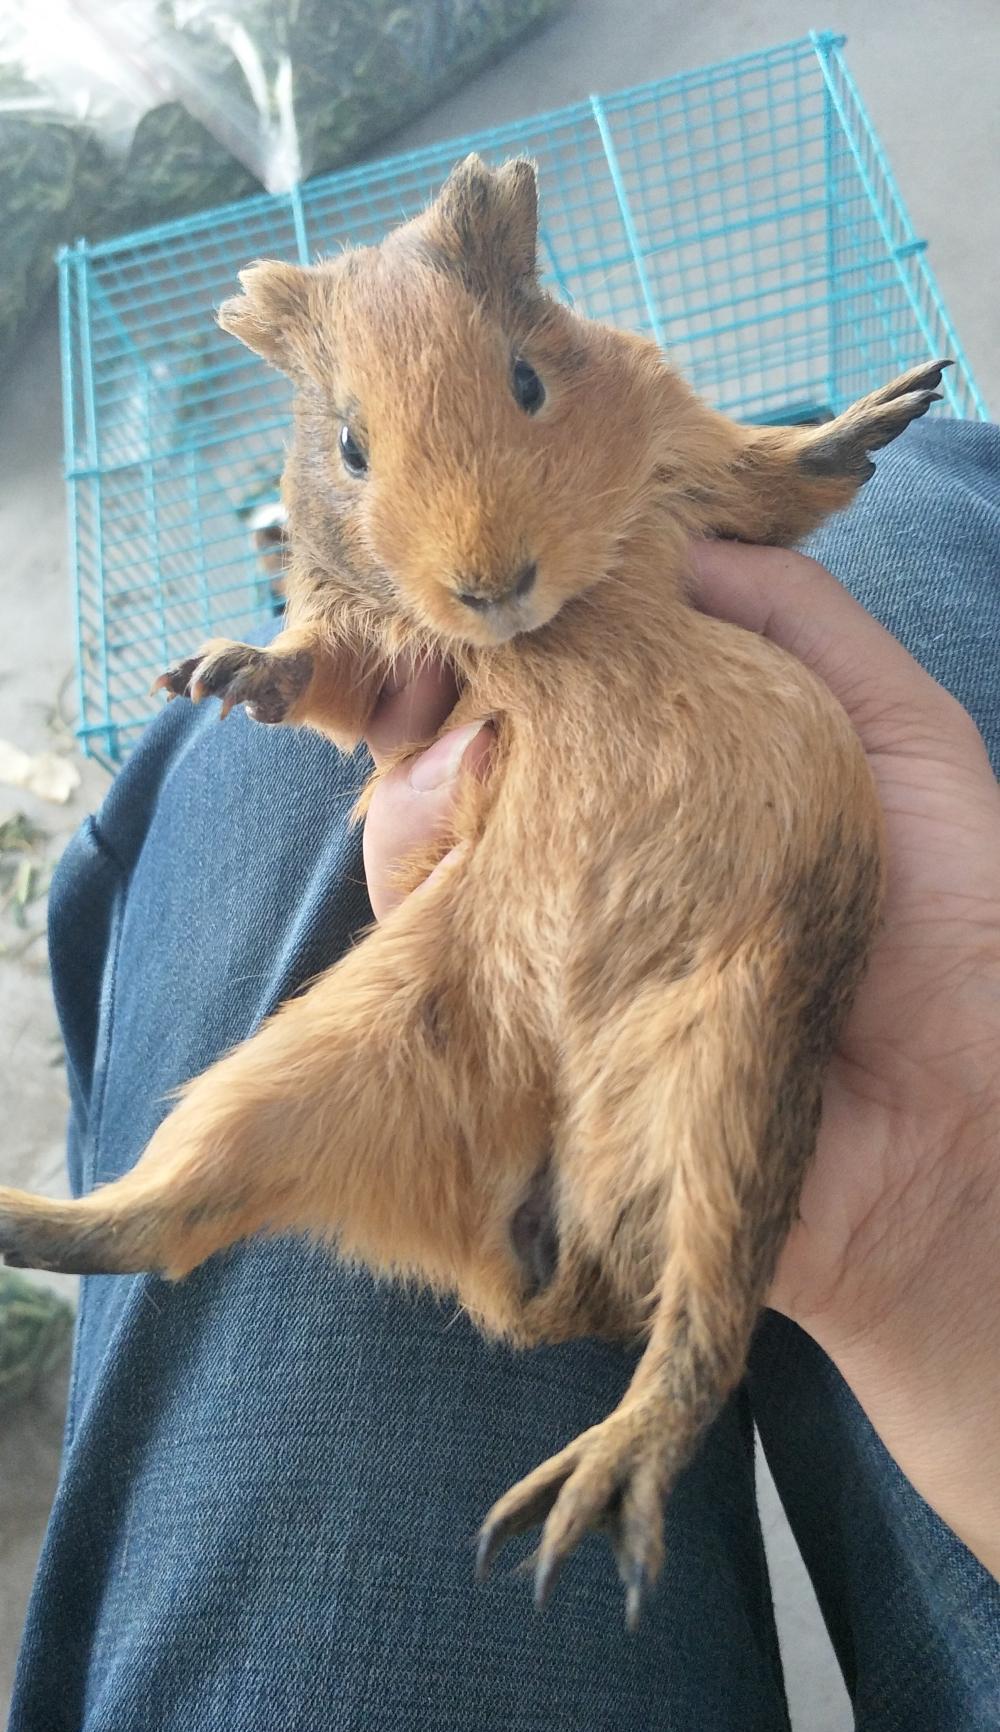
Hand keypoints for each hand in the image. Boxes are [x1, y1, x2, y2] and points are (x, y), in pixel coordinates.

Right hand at [362, 549, 999, 1576]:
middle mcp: (599, 862)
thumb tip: (671, 539)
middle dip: (432, 706)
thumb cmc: (952, 929)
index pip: (557, 696)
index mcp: (672, 787)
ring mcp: (552, 954)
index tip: (470, 609)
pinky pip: (425, 968)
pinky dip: (418, 902)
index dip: (501, 646)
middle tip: (435, 685)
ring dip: (420, 797)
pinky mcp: (521, 1044)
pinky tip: (459, 869)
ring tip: (472, 774)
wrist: (955, 1136)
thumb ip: (799, 623)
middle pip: (466, 764)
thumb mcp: (901, 734)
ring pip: (425, 856)